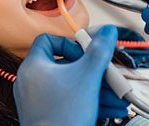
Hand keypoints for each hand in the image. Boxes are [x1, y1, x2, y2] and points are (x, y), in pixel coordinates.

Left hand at [13, 25, 128, 125]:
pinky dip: (87, 101)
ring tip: (117, 96)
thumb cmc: (62, 116)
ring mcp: (37, 99)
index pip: (47, 40)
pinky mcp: (45, 114)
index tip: (87, 52)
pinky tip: (110, 107)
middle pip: (66, 65)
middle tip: (110, 76)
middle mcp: (31, 81)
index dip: (70, 43)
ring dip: (97, 88)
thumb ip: (99, 51)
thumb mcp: (88, 77)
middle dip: (93, 71)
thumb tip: (107, 32)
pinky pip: (68, 100)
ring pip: (71, 85)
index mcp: (34, 66)